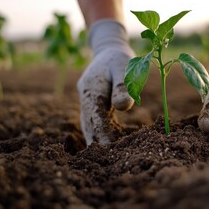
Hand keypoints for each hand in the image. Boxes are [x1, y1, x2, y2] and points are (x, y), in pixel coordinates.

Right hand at [77, 20, 134, 144]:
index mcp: (91, 87)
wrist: (109, 48)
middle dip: (95, 140)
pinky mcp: (92, 99)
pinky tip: (103, 141)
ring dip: (93, 136)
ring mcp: (86, 96)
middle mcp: (85, 93)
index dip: (101, 133)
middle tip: (102, 160)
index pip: (96, 115)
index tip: (108, 149)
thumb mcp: (123, 68)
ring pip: (88, 120)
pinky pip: (93, 116)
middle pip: (88, 121)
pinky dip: (97, 128)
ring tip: (100, 155)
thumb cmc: (119, 57)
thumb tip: (122, 107)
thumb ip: (123, 86)